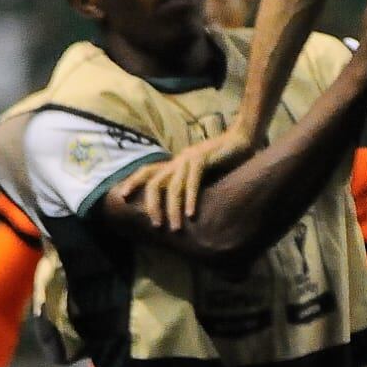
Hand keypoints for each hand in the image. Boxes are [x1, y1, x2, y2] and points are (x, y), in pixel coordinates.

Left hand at [116, 129, 257, 231]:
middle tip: (155, 225)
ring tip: (175, 228)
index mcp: (177, 163)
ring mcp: (190, 158)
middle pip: (155, 182)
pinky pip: (192, 182)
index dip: (133, 182)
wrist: (244, 139)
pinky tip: (191, 214)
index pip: (148, 171)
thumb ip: (193, 183)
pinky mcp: (203, 158)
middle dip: (152, 205)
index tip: (122, 198)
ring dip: (173, 209)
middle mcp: (179, 160)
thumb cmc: (227, 159)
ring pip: (173, 186)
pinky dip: (190, 199)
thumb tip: (185, 206)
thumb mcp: (205, 173)